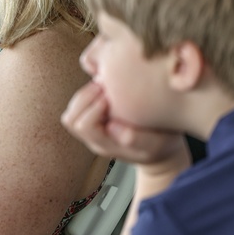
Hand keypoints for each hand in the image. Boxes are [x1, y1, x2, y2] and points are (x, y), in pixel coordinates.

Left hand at [61, 81, 188, 171]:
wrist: (163, 148)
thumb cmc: (161, 144)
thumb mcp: (155, 143)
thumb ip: (135, 139)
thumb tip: (111, 126)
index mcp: (105, 145)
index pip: (83, 126)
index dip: (93, 108)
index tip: (110, 97)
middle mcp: (94, 138)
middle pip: (71, 119)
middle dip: (85, 98)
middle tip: (104, 87)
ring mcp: (93, 129)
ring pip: (72, 111)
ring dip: (85, 95)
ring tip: (104, 85)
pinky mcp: (95, 117)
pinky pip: (79, 104)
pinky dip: (89, 92)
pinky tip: (107, 87)